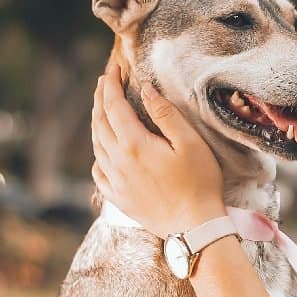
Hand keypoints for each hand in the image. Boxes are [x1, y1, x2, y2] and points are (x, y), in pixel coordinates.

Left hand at [91, 62, 226, 235]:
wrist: (194, 227)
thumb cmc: (199, 183)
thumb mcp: (189, 143)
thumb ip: (165, 114)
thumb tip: (145, 89)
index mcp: (134, 145)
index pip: (113, 106)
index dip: (110, 84)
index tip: (113, 68)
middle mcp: (117, 162)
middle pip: (100, 123)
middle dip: (100, 98)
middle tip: (103, 81)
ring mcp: (115, 182)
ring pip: (97, 146)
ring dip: (97, 122)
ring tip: (102, 109)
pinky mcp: (118, 198)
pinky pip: (99, 172)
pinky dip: (99, 154)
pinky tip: (104, 151)